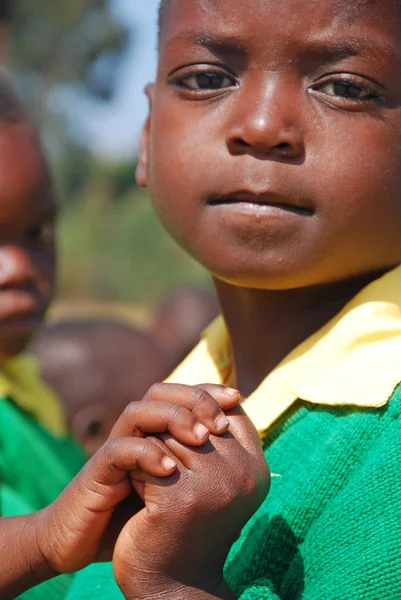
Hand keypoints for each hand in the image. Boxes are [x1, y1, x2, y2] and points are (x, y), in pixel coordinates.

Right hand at [33, 383, 240, 574]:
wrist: (86, 542)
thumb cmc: (137, 516)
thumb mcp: (176, 492)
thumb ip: (202, 473)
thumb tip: (246, 462)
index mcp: (155, 433)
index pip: (181, 395)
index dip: (209, 391)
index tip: (238, 399)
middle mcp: (135, 433)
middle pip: (162, 394)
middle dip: (196, 400)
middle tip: (221, 423)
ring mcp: (117, 448)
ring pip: (140, 411)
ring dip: (173, 418)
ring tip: (202, 438)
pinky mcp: (99, 471)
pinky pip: (119, 450)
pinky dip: (146, 454)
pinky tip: (170, 470)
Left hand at [113, 407, 269, 599]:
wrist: (171, 582)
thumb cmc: (189, 522)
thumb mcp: (217, 478)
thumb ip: (222, 437)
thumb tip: (217, 387)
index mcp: (257, 469)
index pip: (228, 409)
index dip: (197, 412)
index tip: (179, 435)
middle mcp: (242, 475)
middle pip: (195, 417)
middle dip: (169, 432)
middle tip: (157, 461)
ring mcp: (213, 485)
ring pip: (169, 433)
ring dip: (149, 448)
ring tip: (146, 474)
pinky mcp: (179, 498)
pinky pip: (147, 456)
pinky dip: (135, 468)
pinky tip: (134, 488)